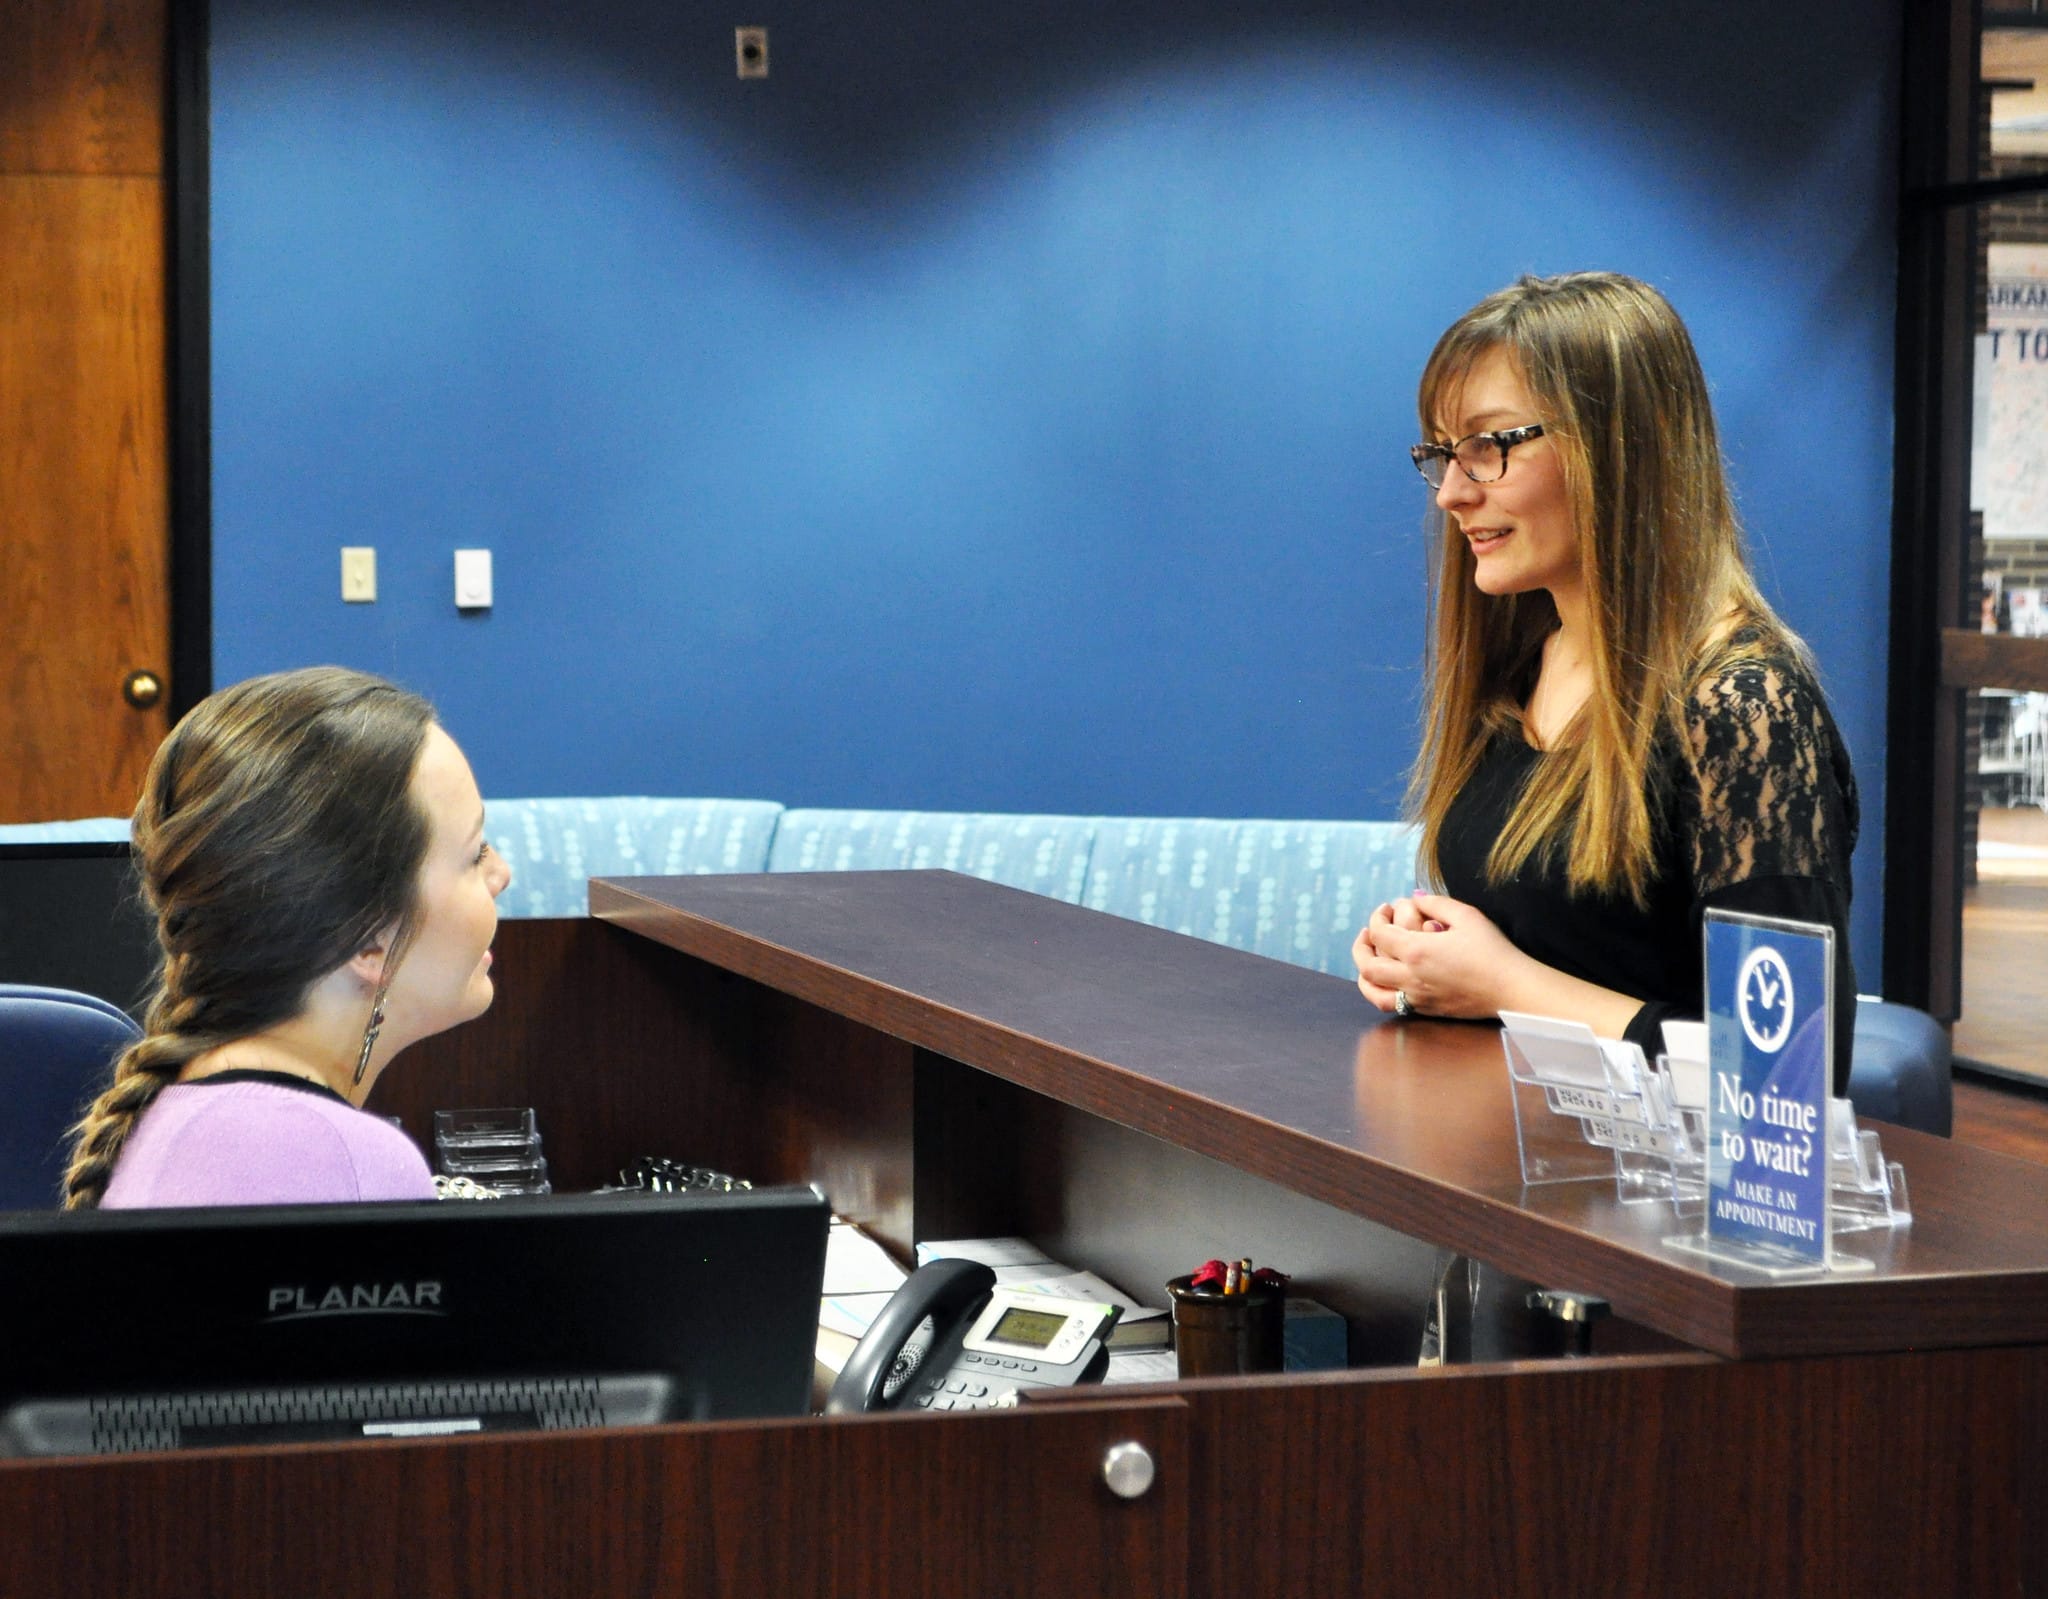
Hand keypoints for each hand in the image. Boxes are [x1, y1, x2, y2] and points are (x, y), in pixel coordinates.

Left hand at [1352, 893, 1522, 1020]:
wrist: (1511, 988)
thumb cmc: (1492, 950)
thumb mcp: (1467, 916)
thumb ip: (1436, 903)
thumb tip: (1414, 898)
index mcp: (1417, 951)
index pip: (1379, 934)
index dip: (1377, 918)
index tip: (1386, 909)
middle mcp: (1411, 977)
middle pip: (1367, 965)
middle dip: (1361, 945)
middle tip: (1368, 933)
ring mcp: (1417, 997)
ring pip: (1373, 991)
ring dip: (1364, 973)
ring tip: (1369, 959)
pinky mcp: (1426, 1010)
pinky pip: (1391, 1005)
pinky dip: (1380, 991)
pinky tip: (1387, 980)